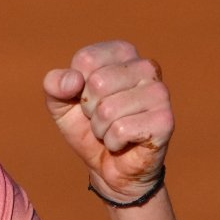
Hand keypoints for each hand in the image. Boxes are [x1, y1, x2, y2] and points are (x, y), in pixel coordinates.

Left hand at [43, 40, 172, 201]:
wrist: (107, 166)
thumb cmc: (86, 127)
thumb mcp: (60, 103)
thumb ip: (54, 84)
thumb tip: (73, 81)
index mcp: (123, 53)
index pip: (86, 59)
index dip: (76, 86)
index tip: (88, 98)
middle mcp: (147, 67)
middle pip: (97, 83)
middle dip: (90, 109)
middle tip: (102, 118)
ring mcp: (159, 93)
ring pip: (108, 109)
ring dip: (101, 129)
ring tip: (112, 131)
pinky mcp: (164, 121)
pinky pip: (121, 130)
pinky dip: (113, 142)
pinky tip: (124, 143)